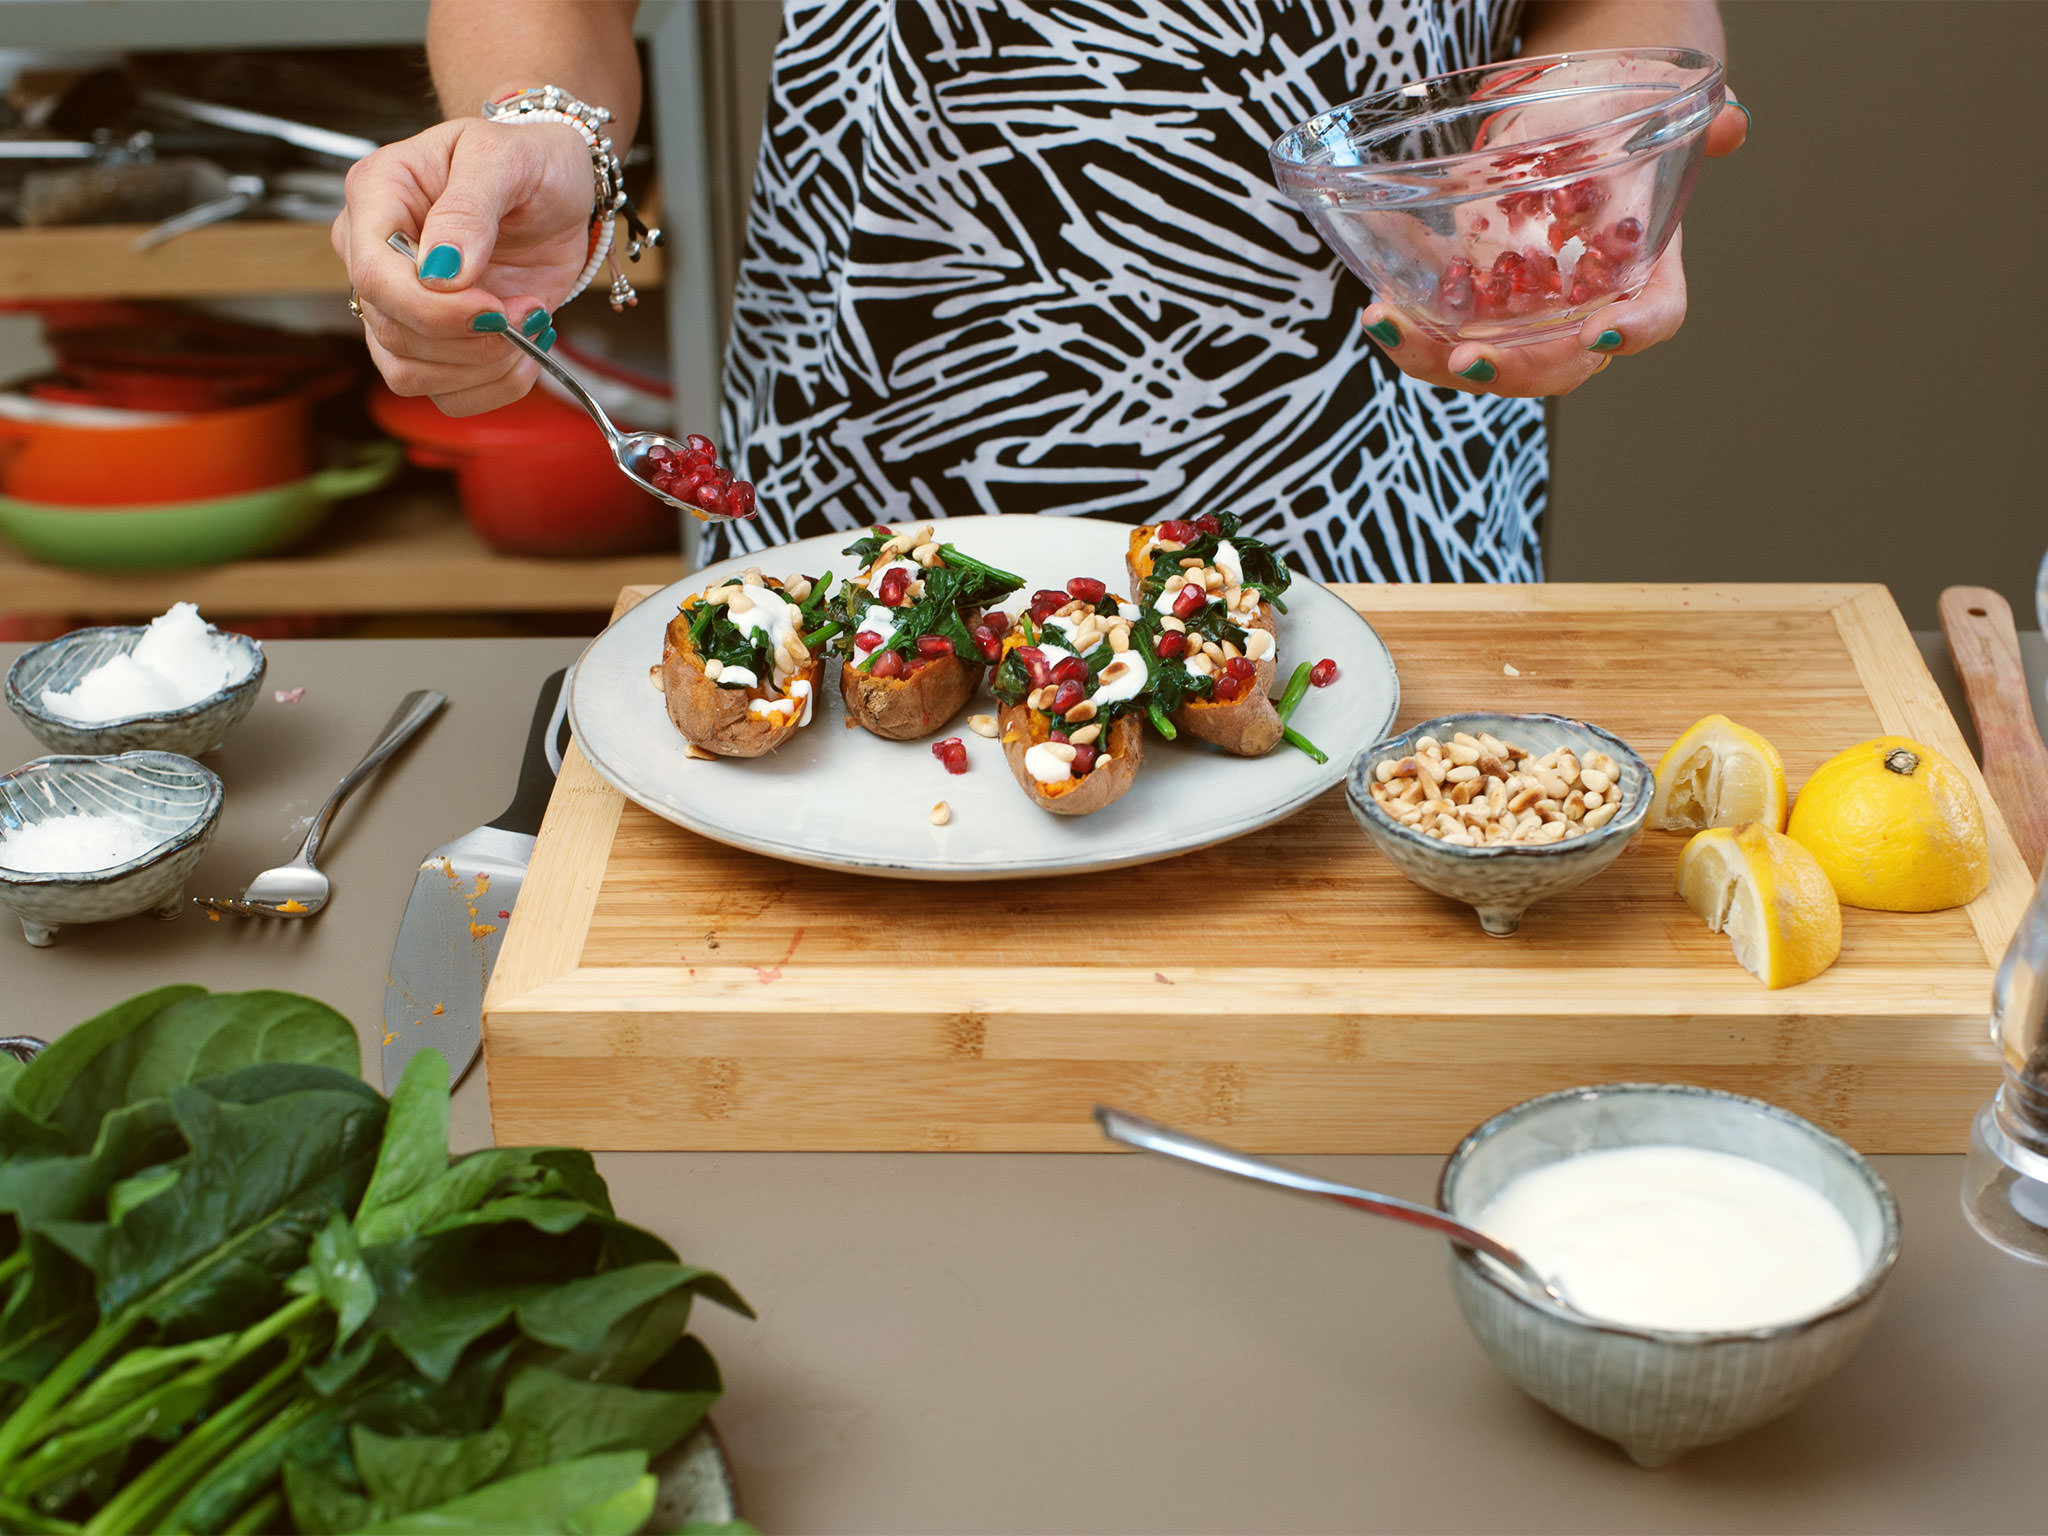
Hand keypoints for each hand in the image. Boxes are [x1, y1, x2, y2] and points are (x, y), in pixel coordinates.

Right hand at [331, 118, 593, 415]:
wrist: (555, 187)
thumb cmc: (526, 160)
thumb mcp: (504, 159)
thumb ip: (469, 209)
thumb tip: (440, 273)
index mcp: (376, 196)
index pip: (374, 275)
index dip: (432, 308)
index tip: (494, 309)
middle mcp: (373, 254)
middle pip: (391, 333)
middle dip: (471, 339)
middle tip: (530, 311)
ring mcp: (398, 303)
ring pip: (409, 373)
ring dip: (483, 366)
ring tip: (531, 322)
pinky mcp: (433, 341)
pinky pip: (445, 394)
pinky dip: (494, 386)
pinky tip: (525, 350)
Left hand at [1358, 97, 1748, 397]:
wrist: (1566, 117)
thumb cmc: (1615, 119)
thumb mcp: (1651, 112)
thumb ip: (1699, 124)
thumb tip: (1735, 124)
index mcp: (1644, 270)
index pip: (1657, 317)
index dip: (1634, 331)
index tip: (1598, 330)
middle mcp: (1586, 308)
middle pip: (1560, 365)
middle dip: (1513, 368)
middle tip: (1469, 357)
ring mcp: (1528, 318)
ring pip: (1492, 364)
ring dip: (1438, 359)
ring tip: (1393, 326)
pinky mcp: (1478, 310)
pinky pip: (1446, 340)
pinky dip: (1411, 333)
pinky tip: (1380, 311)